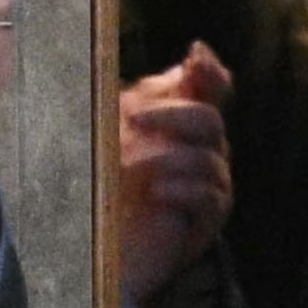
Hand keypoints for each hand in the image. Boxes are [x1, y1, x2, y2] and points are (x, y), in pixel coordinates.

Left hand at [118, 44, 235, 307]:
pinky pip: (209, 194)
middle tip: (133, 119)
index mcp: (181, 123)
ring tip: (127, 167)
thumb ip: (144, 97)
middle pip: (209, 119)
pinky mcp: (207, 219)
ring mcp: (209, 185)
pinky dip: (182, 188)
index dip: (210, 73)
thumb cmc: (100, 187)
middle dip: (172, 114)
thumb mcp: (114, 133)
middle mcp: (203, 150)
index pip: (212, 88)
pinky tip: (156, 192)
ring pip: (208, 156)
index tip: (196, 56)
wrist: (96, 250)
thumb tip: (182, 58)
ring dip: (165, 156)